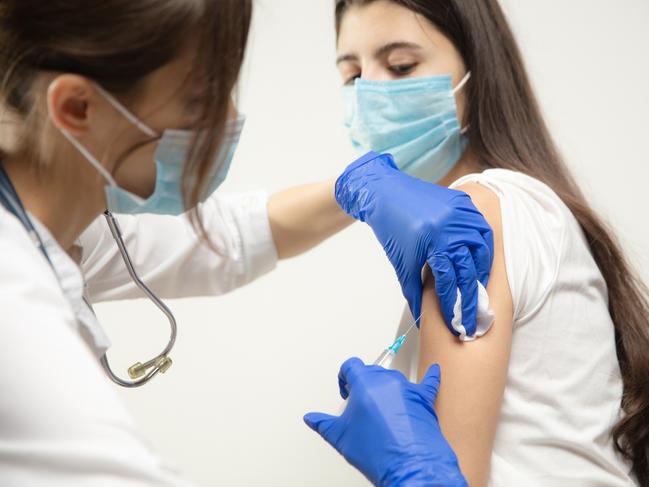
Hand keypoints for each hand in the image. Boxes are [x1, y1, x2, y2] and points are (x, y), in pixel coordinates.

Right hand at [304, 358, 466, 486]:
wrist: (410, 467)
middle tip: (359, 405)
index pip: (351, 366)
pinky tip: (434, 371)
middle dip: (363, 385)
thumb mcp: (341, 438)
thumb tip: (312, 419)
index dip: (344, 377)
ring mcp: (408, 389)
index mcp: (365, 383)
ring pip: (393, 379)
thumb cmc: (379, 452)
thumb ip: (324, 424)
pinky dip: (430, 377)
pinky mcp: (425, 400)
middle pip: (371, 371)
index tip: (345, 390)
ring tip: (381, 410)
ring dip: (385, 388)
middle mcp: (387, 381)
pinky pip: (429, 382)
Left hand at [335, 151, 492, 335]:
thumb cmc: (392, 228)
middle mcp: (451, 226)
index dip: (452, 303)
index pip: (450, 279)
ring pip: (482, 248)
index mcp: (434, 242)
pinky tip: (479, 262)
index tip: (456, 321)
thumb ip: (413, 291)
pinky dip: (483, 247)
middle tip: (471, 316)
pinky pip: (481, 228)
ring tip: (478, 289)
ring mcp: (461, 213)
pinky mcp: (463, 203)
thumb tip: (421, 318)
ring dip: (481, 271)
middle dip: (470, 296)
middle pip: (468, 268)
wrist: (387, 193)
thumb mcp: (402, 262)